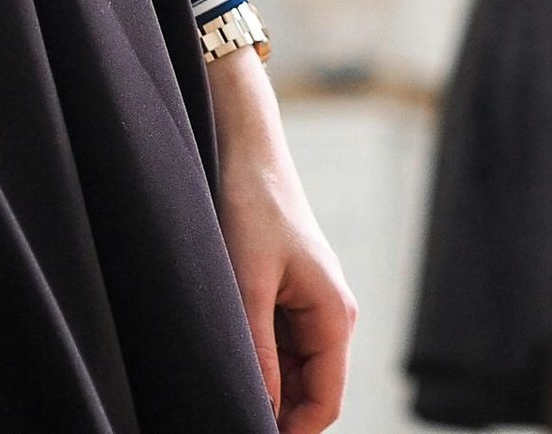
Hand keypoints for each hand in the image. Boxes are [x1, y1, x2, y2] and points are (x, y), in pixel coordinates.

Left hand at [209, 48, 356, 430]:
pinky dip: (253, 356)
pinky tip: (222, 346)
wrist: (246, 147)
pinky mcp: (288, 294)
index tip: (245, 430)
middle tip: (222, 405)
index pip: (325, 403)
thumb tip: (260, 411)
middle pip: (307, 392)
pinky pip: (276, 346)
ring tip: (216, 372)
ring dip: (259, 379)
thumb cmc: (252, 205)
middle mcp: (330, 313)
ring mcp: (309, 304)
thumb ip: (257, 354)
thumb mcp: (248, 286)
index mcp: (335, 313)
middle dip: (272, 408)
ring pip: (289, 371)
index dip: (289, 431)